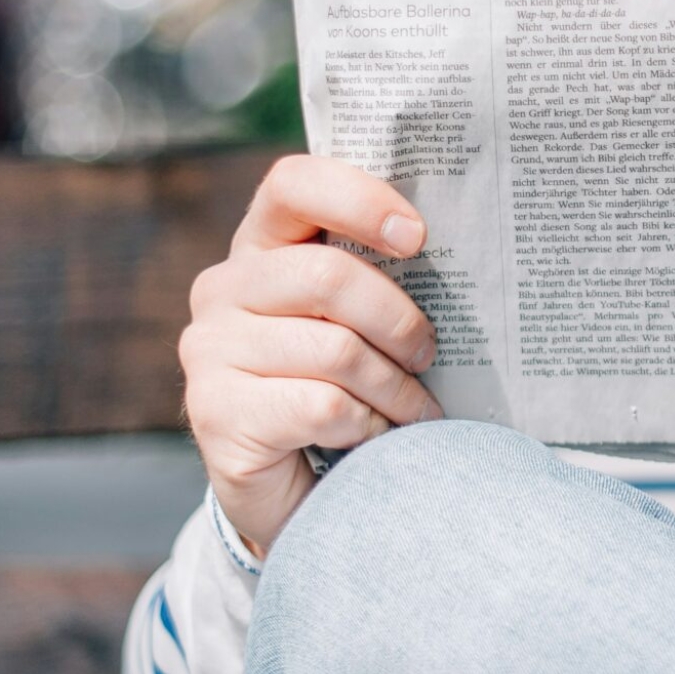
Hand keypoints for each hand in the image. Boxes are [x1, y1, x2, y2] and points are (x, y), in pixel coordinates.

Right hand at [179, 156, 442, 556]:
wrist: (295, 489)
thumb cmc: (343, 386)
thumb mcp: (360, 322)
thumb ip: (381, 278)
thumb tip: (465, 250)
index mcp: (261, 246)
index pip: (294, 183)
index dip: (360, 200)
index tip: (418, 238)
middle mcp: (222, 288)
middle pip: (328, 275)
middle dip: (399, 321)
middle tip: (428, 354)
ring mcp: (209, 350)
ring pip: (335, 350)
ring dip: (395, 388)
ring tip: (415, 409)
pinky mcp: (215, 412)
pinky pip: (322, 405)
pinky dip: (367, 425)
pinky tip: (373, 436)